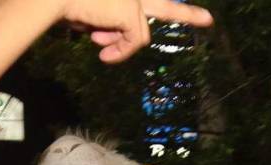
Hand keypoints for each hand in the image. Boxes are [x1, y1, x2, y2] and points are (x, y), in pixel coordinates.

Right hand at [59, 0, 212, 62]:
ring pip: (139, 32)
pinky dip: (120, 52)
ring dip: (118, 44)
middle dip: (187, 14)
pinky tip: (103, 53)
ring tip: (95, 39)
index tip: (181, 11)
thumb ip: (105, 24)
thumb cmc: (62, 5)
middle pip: (164, 6)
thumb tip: (108, 42)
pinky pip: (134, 43)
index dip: (167, 10)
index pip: (149, 3)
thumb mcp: (88, 16)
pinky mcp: (133, 12)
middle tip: (208, 20)